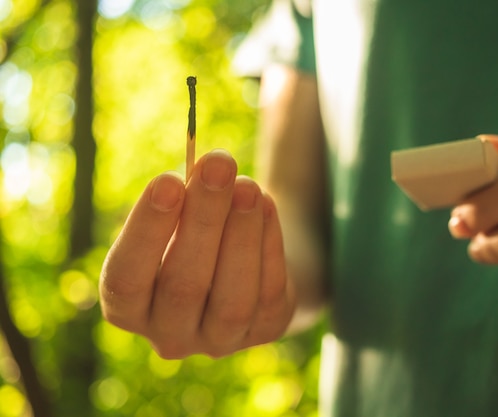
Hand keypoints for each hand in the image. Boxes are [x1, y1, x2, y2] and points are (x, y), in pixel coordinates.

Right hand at [99, 149, 294, 357]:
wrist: (242, 269)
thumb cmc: (195, 235)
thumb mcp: (178, 218)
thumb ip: (185, 199)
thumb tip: (210, 167)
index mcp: (129, 308)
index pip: (126, 279)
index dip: (146, 231)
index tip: (168, 180)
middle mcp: (170, 335)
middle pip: (183, 286)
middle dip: (203, 220)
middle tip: (218, 166)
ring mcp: (219, 341)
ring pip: (232, 300)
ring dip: (241, 235)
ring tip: (248, 186)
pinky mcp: (263, 331)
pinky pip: (268, 292)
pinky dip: (269, 244)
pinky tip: (265, 204)